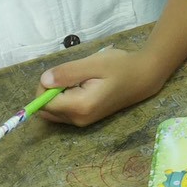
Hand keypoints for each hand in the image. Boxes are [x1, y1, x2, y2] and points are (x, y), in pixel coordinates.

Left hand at [35, 47, 160, 126]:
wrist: (143, 78)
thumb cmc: (120, 66)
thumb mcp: (94, 63)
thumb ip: (67, 72)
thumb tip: (44, 80)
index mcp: (80, 107)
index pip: (44, 102)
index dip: (45, 85)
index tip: (63, 72)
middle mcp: (78, 119)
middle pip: (45, 109)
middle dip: (49, 91)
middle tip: (70, 74)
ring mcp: (81, 122)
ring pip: (52, 111)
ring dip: (57, 94)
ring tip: (78, 80)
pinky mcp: (84, 119)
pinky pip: (62, 111)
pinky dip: (64, 98)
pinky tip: (81, 86)